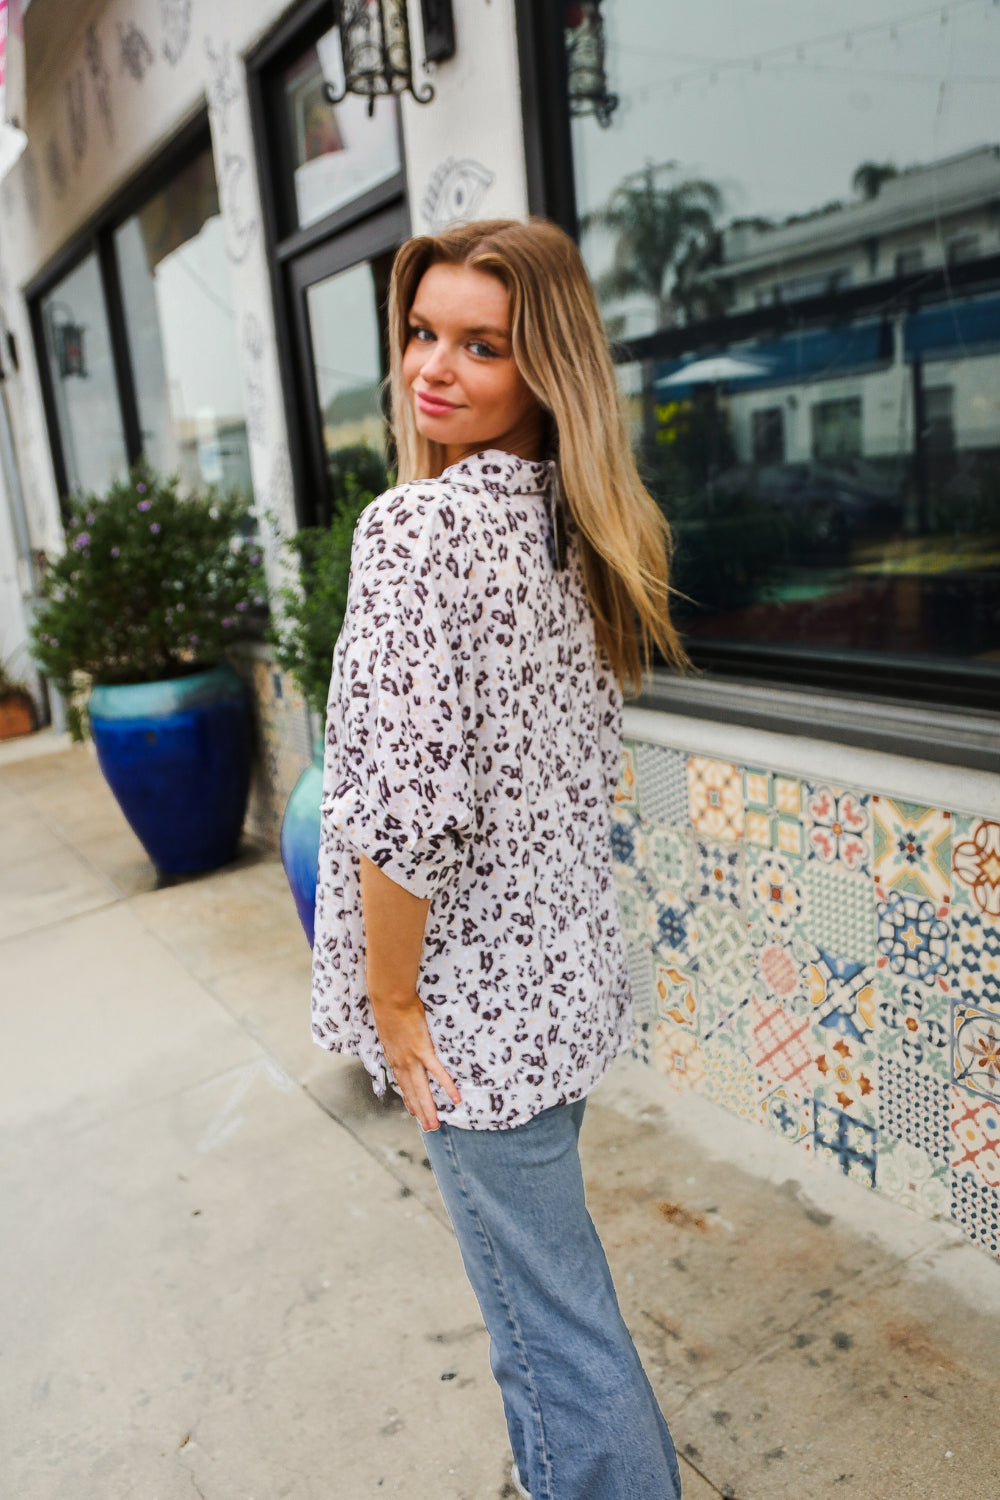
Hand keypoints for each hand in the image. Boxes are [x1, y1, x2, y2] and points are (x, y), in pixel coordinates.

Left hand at [368, 990, 460, 1131]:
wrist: (390, 998)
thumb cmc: (389, 1007)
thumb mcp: (390, 1026)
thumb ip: (397, 1035)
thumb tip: (399, 1034)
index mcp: (394, 1057)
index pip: (402, 1084)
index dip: (409, 1099)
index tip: (413, 1112)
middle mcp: (401, 1063)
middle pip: (412, 1092)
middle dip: (420, 1111)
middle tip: (428, 1127)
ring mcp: (412, 1058)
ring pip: (422, 1090)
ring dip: (428, 1109)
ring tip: (434, 1125)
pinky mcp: (423, 1050)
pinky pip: (437, 1073)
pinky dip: (447, 1087)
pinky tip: (456, 1099)